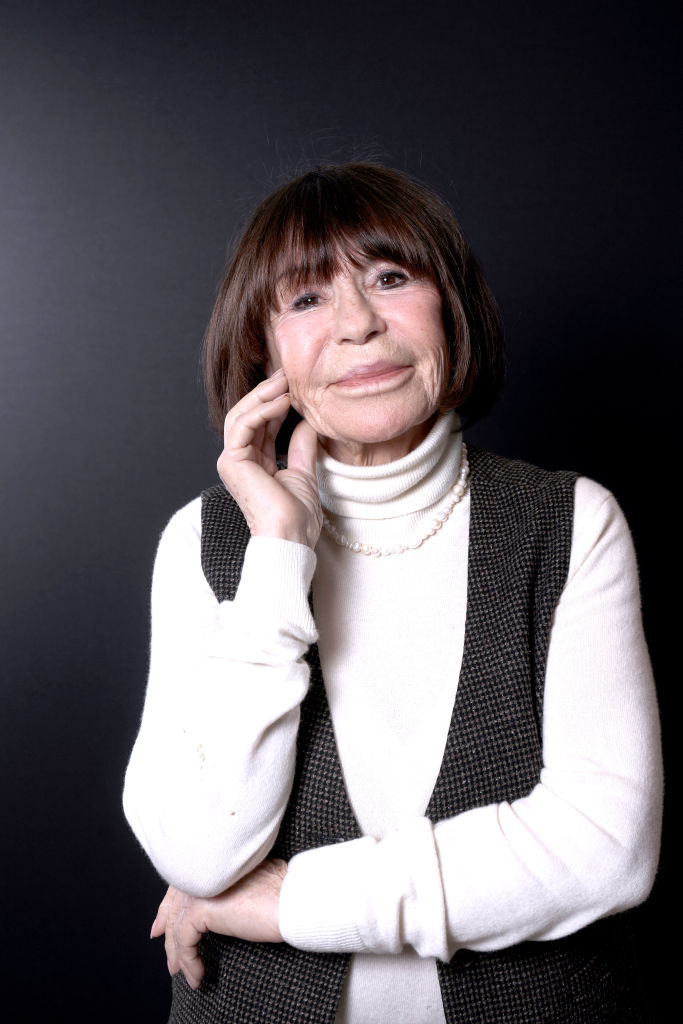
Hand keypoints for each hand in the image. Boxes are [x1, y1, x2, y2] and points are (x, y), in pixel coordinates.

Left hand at [150, 859, 286, 990]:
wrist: (292, 899)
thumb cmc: (280, 892)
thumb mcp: (245, 886)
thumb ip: (223, 889)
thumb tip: (211, 909)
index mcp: (211, 862)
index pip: (179, 885)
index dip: (166, 908)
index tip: (159, 928)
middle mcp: (201, 870)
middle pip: (173, 905)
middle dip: (167, 934)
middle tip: (171, 960)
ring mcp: (200, 887)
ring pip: (176, 925)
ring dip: (179, 954)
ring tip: (185, 974)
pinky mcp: (202, 908)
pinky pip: (185, 940)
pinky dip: (188, 961)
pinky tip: (197, 974)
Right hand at [216, 369, 321, 548]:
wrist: (291, 537)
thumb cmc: (297, 516)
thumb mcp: (304, 472)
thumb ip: (302, 446)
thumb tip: (309, 422)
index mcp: (253, 464)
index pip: (261, 424)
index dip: (275, 402)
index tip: (294, 384)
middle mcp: (238, 460)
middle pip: (246, 414)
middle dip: (267, 392)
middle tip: (287, 374)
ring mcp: (231, 461)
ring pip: (241, 415)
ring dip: (264, 395)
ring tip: (286, 382)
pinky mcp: (231, 461)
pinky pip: (244, 425)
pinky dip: (263, 409)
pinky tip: (283, 401)